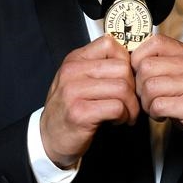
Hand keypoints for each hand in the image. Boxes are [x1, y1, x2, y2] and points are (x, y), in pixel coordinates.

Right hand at [40, 34, 139, 167]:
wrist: (49, 138)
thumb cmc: (70, 108)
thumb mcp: (78, 80)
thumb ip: (99, 66)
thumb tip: (133, 61)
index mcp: (74, 60)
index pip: (110, 44)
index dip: (126, 61)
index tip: (127, 78)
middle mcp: (72, 72)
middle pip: (122, 68)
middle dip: (133, 88)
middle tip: (130, 102)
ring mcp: (73, 92)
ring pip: (122, 88)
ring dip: (131, 105)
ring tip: (125, 113)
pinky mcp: (80, 113)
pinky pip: (117, 108)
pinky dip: (124, 116)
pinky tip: (117, 121)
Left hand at [131, 34, 182, 161]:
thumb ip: (165, 64)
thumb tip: (132, 60)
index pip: (155, 42)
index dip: (139, 58)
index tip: (139, 73)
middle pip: (147, 66)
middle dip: (140, 86)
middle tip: (148, 97)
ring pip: (151, 86)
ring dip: (147, 102)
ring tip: (156, 107)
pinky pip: (159, 105)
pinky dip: (155, 113)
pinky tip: (164, 115)